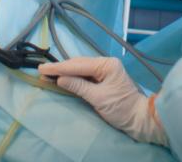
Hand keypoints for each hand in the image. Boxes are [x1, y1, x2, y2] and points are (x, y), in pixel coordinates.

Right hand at [38, 57, 167, 145]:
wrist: (139, 118)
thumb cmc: (121, 108)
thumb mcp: (98, 98)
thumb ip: (79, 87)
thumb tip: (60, 79)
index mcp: (107, 64)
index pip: (79, 65)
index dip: (59, 68)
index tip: (43, 68)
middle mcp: (106, 63)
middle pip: (78, 64)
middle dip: (60, 68)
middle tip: (42, 70)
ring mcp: (105, 69)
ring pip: (80, 68)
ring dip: (65, 72)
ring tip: (48, 73)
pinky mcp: (103, 77)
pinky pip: (85, 74)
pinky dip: (73, 76)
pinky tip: (62, 77)